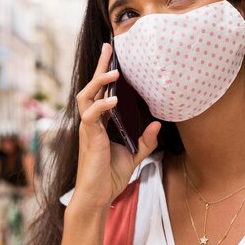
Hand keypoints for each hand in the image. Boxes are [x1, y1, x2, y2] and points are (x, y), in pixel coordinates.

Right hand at [68, 43, 160, 214]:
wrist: (98, 197)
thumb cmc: (110, 176)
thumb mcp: (134, 155)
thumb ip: (146, 140)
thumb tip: (158, 124)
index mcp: (101, 122)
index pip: (102, 91)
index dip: (106, 72)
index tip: (113, 54)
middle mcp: (92, 122)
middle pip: (91, 86)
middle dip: (100, 66)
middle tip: (109, 48)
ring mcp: (88, 129)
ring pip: (86, 96)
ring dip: (99, 81)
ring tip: (114, 71)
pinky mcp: (89, 138)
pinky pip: (90, 116)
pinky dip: (101, 105)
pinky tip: (113, 99)